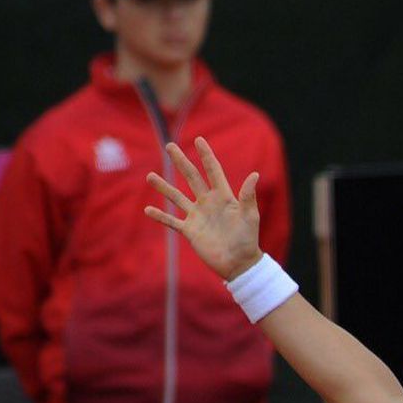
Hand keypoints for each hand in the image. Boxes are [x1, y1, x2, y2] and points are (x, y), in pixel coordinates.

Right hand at [143, 137, 262, 280]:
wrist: (239, 263)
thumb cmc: (248, 239)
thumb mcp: (249, 216)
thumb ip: (248, 196)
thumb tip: (255, 174)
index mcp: (224, 197)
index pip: (213, 171)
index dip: (206, 156)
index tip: (199, 139)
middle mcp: (208, 203)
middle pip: (192, 178)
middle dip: (181, 161)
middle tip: (169, 145)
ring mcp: (197, 216)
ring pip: (177, 197)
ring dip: (164, 187)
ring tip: (149, 176)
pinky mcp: (190, 231)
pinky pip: (172, 221)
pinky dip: (160, 216)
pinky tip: (147, 209)